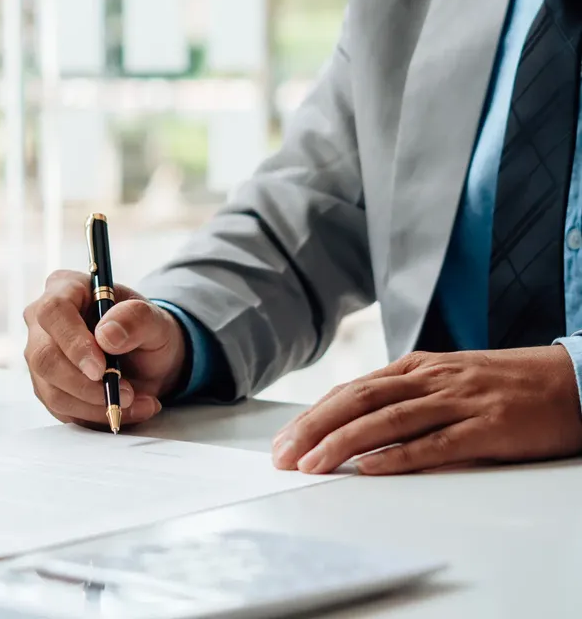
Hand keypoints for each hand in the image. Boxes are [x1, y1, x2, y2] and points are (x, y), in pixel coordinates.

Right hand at [23, 270, 186, 427]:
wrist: (145, 357)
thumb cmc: (144, 329)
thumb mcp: (154, 319)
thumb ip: (136, 319)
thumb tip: (107, 335)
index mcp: (65, 288)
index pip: (54, 312)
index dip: (73, 343)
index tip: (100, 370)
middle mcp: (43, 321)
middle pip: (44, 357)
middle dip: (85, 385)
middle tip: (125, 394)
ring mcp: (40, 354)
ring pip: (51, 390)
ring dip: (96, 405)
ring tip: (136, 402)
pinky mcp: (46, 385)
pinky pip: (61, 409)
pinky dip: (95, 416)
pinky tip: (124, 409)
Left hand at [272, 347, 581, 474]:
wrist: (575, 380)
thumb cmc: (507, 384)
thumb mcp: (447, 378)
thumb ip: (405, 394)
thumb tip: (355, 420)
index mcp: (417, 367)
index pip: (351, 390)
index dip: (313, 415)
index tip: (283, 440)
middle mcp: (431, 379)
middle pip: (358, 401)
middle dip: (314, 428)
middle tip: (283, 455)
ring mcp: (459, 401)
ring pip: (388, 419)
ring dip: (344, 442)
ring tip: (313, 464)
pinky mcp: (486, 427)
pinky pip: (436, 442)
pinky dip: (399, 456)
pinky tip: (370, 469)